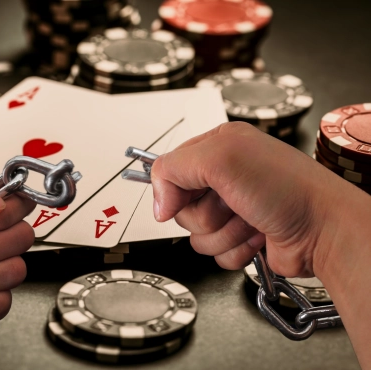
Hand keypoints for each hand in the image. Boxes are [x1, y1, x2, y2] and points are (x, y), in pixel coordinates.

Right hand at [151, 122, 370, 367]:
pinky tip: (258, 236)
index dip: (175, 188)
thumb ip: (173, 168)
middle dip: (206, 214)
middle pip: (182, 208)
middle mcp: (224, 177)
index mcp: (217, 147)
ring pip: (196, 235)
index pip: (169, 170)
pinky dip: (235, 251)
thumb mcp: (221, 158)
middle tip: (232, 203)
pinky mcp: (240, 237)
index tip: (194, 192)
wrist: (324, 230)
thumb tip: (158, 203)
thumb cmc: (287, 189)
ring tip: (251, 219)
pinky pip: (214, 254)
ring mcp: (232, 209)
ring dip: (223, 234)